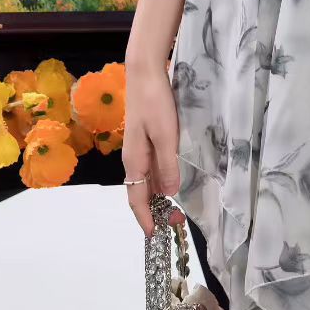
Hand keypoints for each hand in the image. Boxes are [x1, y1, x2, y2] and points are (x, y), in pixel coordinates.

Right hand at [121, 60, 187, 237]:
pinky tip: (172, 182)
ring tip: (176, 208)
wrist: (145, 74)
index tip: (153, 235)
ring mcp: (138, 150)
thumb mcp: (166, 136)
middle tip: (175, 222)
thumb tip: (170, 194)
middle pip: (141, 192)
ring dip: (158, 198)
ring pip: (146, 182)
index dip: (144, 219)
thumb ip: (168, 166)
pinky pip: (150, 169)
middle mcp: (133, 159)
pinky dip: (160, 181)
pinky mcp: (145, 139)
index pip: (136, 199)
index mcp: (134, 161)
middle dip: (154, 212)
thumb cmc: (155, 104)